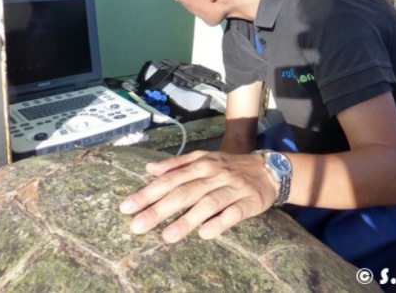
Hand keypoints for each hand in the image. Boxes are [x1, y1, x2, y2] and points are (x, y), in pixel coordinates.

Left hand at [119, 150, 276, 242]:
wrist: (269, 170)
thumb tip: (149, 168)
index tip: (126, 207)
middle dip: (159, 209)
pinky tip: (205, 234)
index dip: (147, 193)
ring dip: (186, 220)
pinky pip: (233, 213)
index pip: (170, 179)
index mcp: (201, 164)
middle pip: (184, 192)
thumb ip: (176, 164)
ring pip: (207, 203)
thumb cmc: (229, 167)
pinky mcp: (248, 202)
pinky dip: (219, 223)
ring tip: (167, 236)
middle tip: (137, 225)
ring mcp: (232, 188)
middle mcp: (214, 174)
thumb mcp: (203, 159)